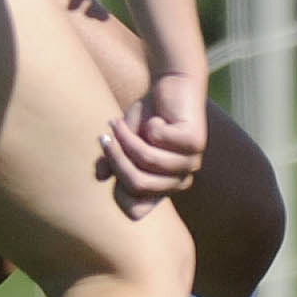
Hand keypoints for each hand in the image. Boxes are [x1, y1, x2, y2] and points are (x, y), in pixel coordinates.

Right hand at [97, 69, 206, 217]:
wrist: (171, 85)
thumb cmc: (145, 117)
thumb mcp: (123, 142)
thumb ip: (113, 161)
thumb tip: (101, 177)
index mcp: (163, 189)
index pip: (135, 211)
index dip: (116, 190)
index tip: (106, 163)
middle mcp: (180, 181)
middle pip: (138, 185)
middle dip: (116, 159)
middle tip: (105, 137)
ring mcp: (191, 163)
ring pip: (148, 161)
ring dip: (127, 139)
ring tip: (118, 122)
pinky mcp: (195, 142)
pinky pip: (158, 140)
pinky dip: (148, 125)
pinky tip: (156, 117)